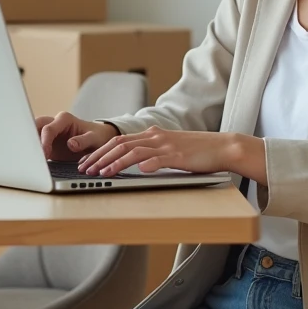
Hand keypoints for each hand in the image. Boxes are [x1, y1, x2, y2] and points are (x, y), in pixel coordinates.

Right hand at [36, 111, 118, 160]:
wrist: (98, 140)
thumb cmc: (97, 137)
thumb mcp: (94, 138)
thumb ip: (83, 141)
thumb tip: (70, 144)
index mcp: (64, 119)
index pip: (48, 129)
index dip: (44, 142)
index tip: (44, 154)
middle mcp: (54, 123)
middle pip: (35, 126)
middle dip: (29, 139)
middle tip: (29, 155)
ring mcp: (49, 133)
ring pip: (32, 134)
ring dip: (29, 145)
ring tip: (28, 160)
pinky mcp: (47, 143)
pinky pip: (36, 145)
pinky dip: (33, 152)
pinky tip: (32, 163)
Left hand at [78, 126, 260, 178]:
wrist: (223, 146)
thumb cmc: (198, 152)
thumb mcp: (171, 149)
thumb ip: (154, 153)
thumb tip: (139, 163)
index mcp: (152, 135)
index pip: (119, 141)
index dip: (100, 151)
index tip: (87, 162)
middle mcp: (156, 137)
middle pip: (120, 144)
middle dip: (99, 157)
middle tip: (84, 169)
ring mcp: (167, 145)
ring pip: (134, 151)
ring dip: (114, 163)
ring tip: (100, 173)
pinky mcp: (178, 156)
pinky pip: (158, 159)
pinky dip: (146, 164)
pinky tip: (136, 172)